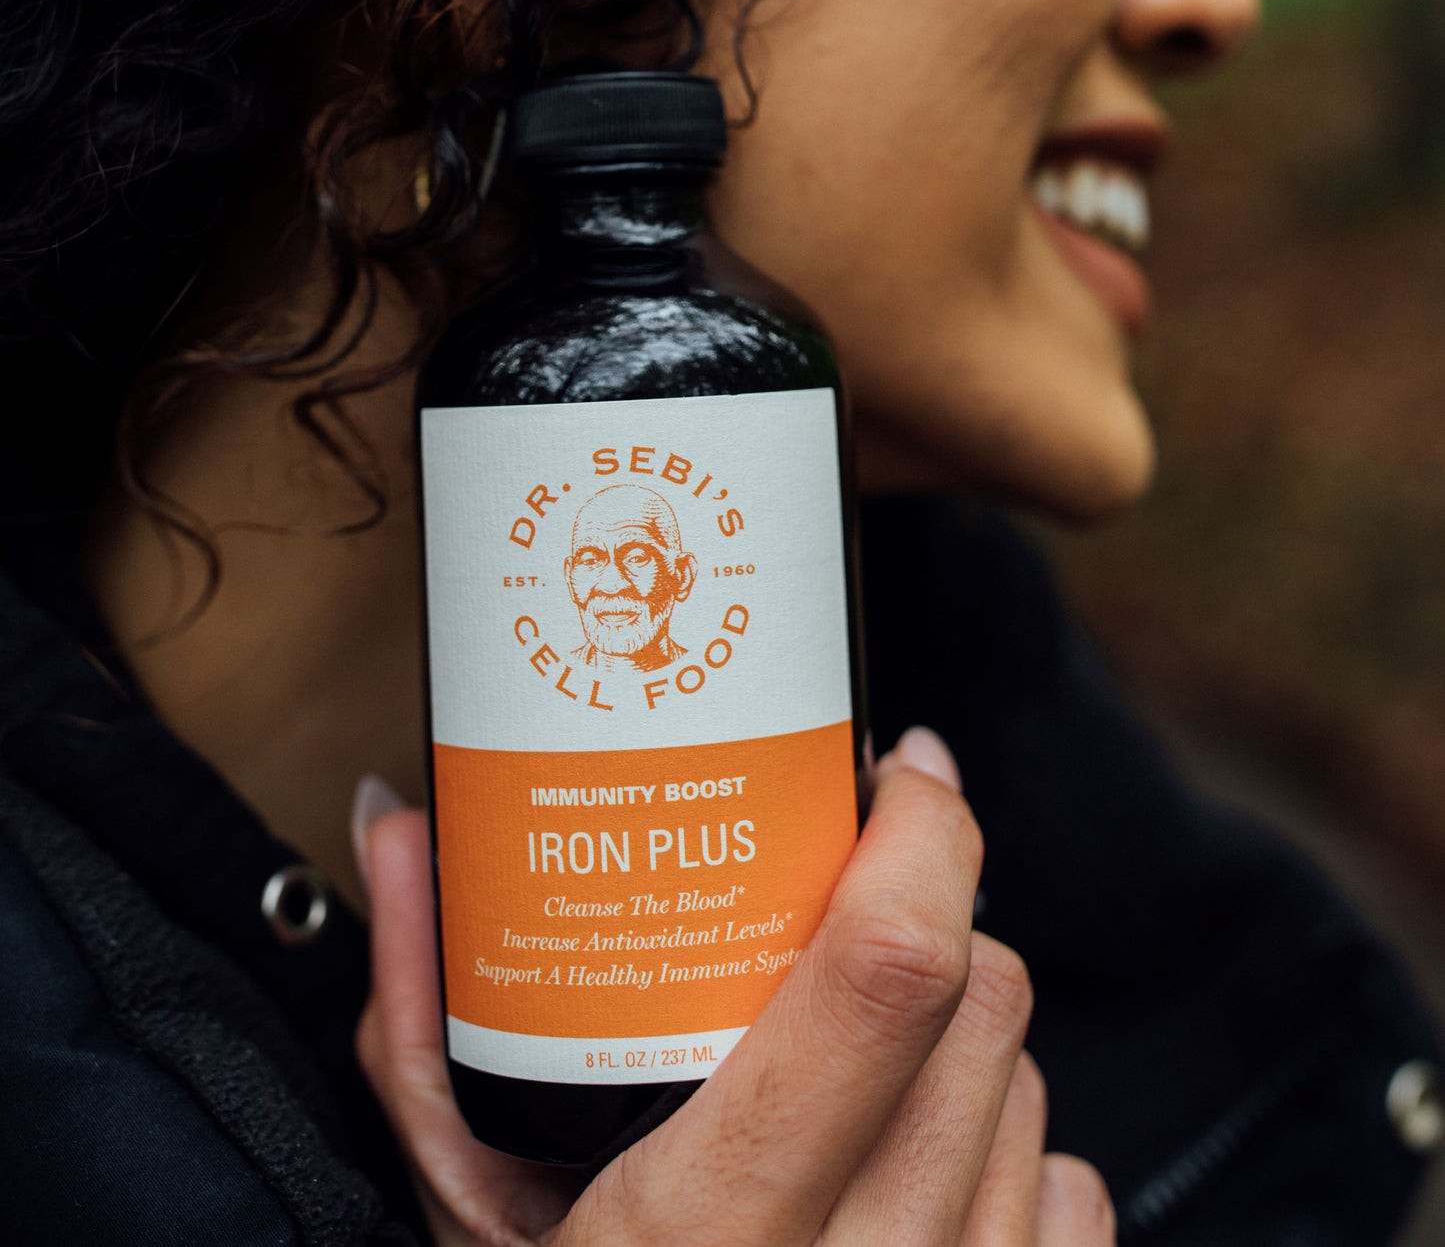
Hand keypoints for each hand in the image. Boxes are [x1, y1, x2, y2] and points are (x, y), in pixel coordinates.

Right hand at [355, 728, 1114, 1244]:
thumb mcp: (459, 1197)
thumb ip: (424, 1004)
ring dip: (961, 1031)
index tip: (899, 766)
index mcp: (712, 1233)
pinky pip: (1072, 1192)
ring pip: (1029, 1084)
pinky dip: (1012, 1150)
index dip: (920, 835)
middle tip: (851, 902)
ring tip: (862, 1045)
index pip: (885, 977)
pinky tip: (920, 1161)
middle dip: (930, 913)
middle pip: (980, 1004)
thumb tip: (397, 822)